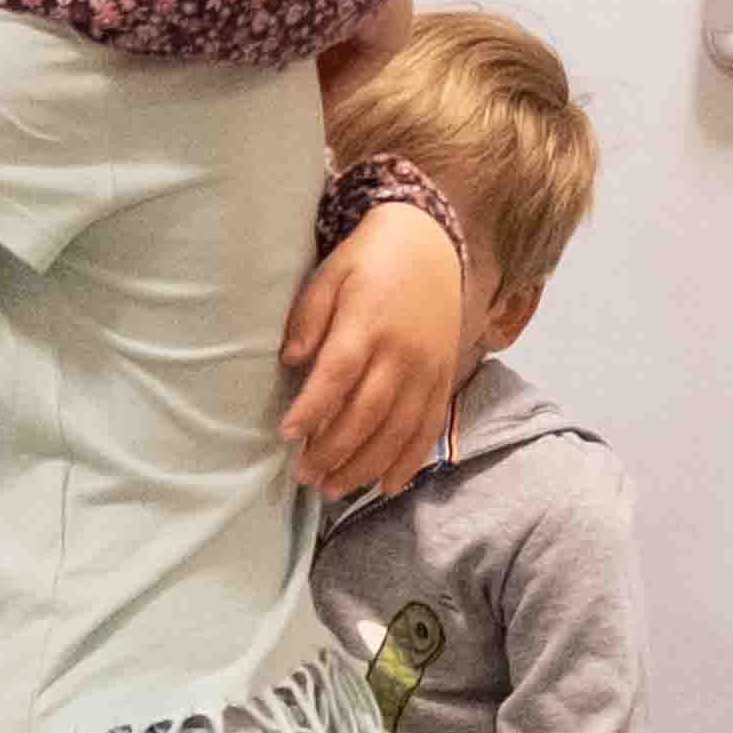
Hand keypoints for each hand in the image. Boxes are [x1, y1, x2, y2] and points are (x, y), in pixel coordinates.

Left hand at [278, 206, 467, 497]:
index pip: (338, 374)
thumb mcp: (330, 274)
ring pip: (399, 430)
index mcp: (368, 322)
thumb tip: (291, 360)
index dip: (313, 409)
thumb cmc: (368, 261)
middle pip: (368, 412)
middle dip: (334, 451)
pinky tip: (386, 485)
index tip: (287, 435)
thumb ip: (308, 317)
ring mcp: (428, 369)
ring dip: (365, 466)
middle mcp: (403, 352)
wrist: (430, 244)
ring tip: (333, 488)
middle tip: (304, 475)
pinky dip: (409, 461)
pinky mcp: (445, 379)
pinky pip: (429, 428)